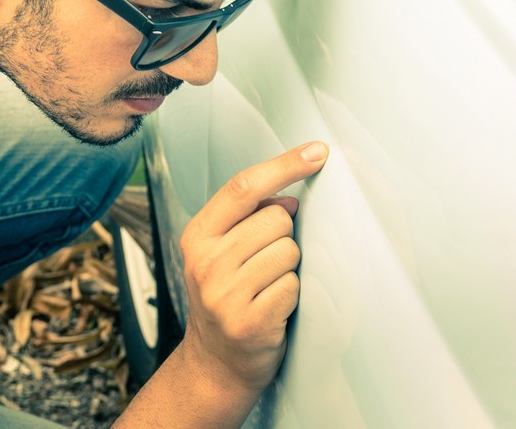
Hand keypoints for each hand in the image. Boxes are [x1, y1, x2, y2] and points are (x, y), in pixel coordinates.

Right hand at [176, 141, 327, 393]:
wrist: (214, 364)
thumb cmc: (227, 298)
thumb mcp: (222, 251)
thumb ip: (249, 218)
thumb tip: (291, 198)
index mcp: (199, 235)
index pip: (244, 187)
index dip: (285, 165)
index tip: (317, 152)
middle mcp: (206, 262)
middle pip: (276, 219)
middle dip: (284, 236)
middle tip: (265, 264)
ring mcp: (224, 294)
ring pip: (289, 251)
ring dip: (289, 267)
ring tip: (267, 287)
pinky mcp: (249, 321)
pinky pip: (293, 286)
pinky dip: (292, 295)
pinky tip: (273, 308)